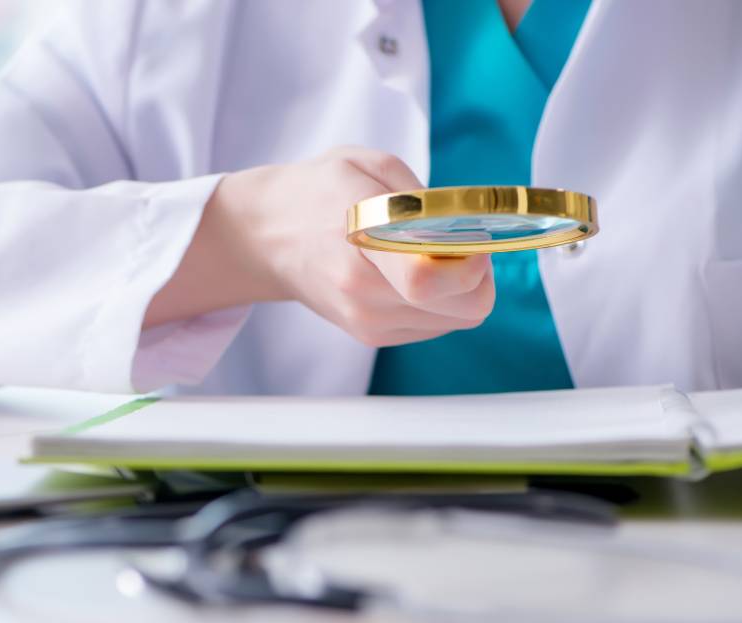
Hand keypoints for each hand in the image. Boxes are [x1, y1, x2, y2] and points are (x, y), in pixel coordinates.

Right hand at [147, 146, 494, 346]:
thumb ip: (423, 198)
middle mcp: (365, 298)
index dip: (470, 259)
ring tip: (423, 253)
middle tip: (455, 242)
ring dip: (459, 287)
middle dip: (478, 274)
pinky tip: (409, 271)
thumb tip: (469, 229)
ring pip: (459, 318)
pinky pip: (438, 324)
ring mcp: (369, 324)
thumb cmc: (317, 194)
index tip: (465, 233)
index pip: (430, 280)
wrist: (263, 236)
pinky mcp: (373, 336)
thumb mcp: (367, 167)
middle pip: (467, 309)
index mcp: (359, 250)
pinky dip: (440, 299)